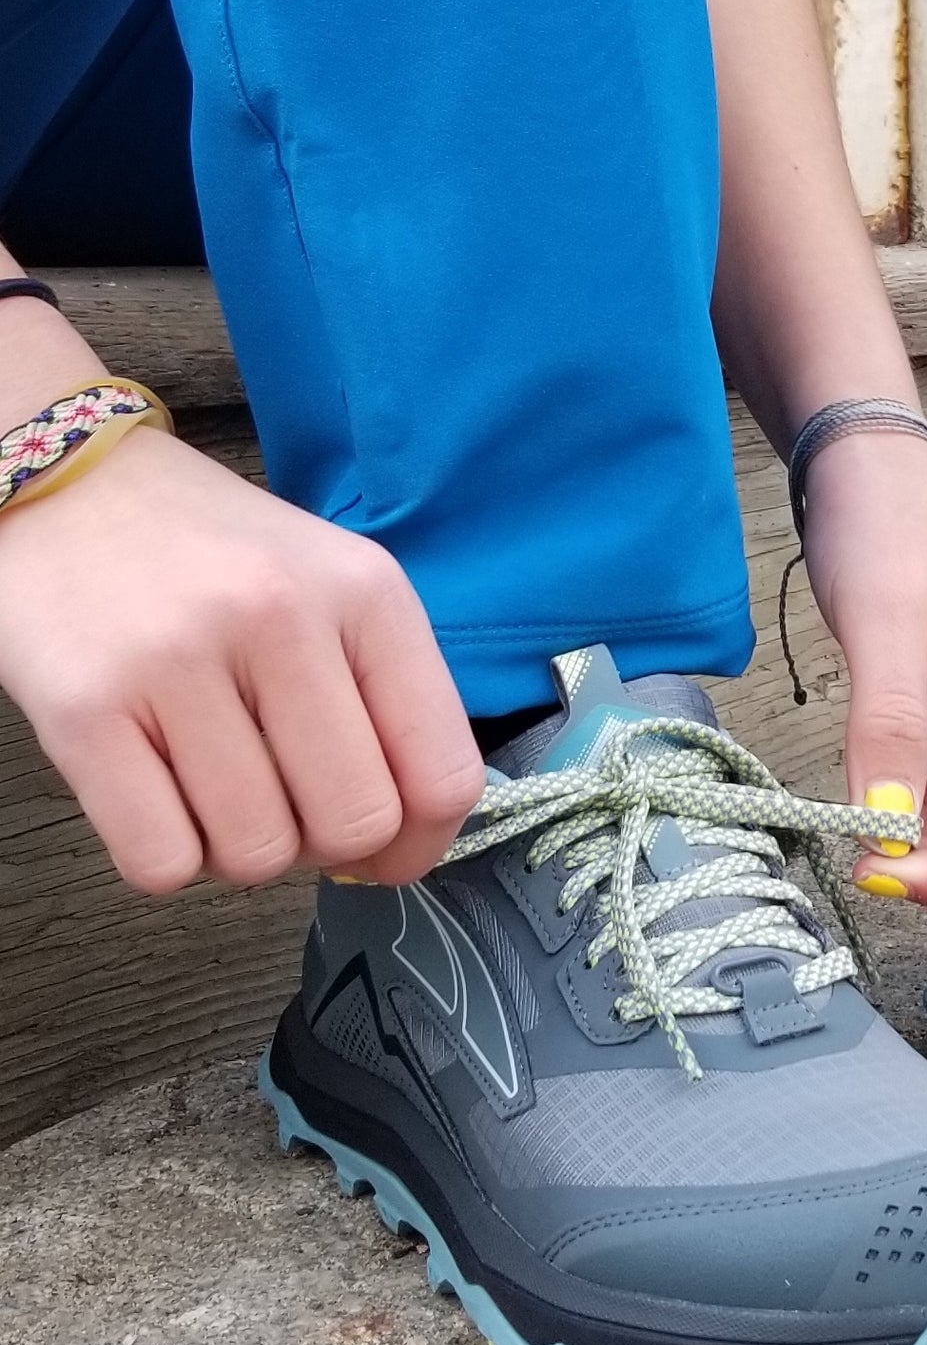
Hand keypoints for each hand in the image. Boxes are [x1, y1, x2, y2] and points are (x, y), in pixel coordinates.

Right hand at [0, 427, 486, 893]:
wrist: (65, 482)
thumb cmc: (216, 557)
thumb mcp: (335, 590)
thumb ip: (389, 700)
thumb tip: (408, 841)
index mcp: (367, 594)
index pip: (444, 773)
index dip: (424, 841)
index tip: (391, 851)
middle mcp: (281, 619)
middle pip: (356, 823)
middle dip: (327, 846)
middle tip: (288, 804)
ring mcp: (177, 661)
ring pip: (258, 853)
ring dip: (241, 850)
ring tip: (216, 786)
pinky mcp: (83, 708)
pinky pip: (161, 862)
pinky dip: (168, 856)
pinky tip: (160, 794)